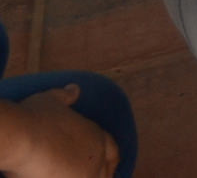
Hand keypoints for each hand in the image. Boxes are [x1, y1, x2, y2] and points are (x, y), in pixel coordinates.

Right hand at [0, 87, 119, 177]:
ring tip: (76, 176)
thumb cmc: (34, 117)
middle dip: (103, 174)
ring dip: (93, 177)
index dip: (110, 158)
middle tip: (97, 176)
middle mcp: (97, 155)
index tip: (108, 164)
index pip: (112, 150)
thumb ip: (65, 96)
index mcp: (96, 135)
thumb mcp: (51, 100)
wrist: (23, 137)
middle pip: (107, 171)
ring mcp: (88, 173)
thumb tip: (75, 89)